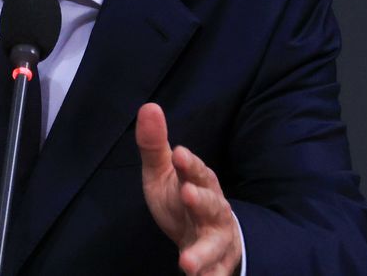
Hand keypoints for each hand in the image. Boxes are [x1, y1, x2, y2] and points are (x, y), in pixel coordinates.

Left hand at [136, 103, 241, 275]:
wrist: (205, 238)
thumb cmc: (181, 201)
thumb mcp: (162, 173)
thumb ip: (154, 145)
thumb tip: (148, 107)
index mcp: (200, 184)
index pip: (198, 171)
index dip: (190, 163)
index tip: (178, 153)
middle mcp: (214, 210)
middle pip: (211, 205)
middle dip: (200, 200)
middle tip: (186, 193)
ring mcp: (217, 239)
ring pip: (215, 245)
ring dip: (202, 253)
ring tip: (187, 263)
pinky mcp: (217, 265)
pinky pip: (215, 273)